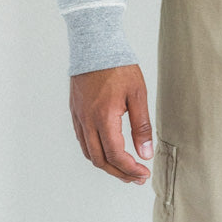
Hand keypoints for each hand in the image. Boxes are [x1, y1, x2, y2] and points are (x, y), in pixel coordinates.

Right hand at [69, 63, 153, 183]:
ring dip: (106, 165)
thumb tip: (146, 153)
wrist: (95, 44)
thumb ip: (141, 125)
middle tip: (136, 178)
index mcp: (104, 118)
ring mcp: (79, 117)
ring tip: (124, 168)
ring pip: (89, 152)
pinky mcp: (75, 111)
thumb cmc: (118, 65)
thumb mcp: (138, 93)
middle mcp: (88, 121)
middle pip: (100, 160)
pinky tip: (107, 150)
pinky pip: (82, 140)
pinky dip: (95, 151)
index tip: (143, 174)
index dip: (130, 169)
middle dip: (119, 173)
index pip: (116, 155)